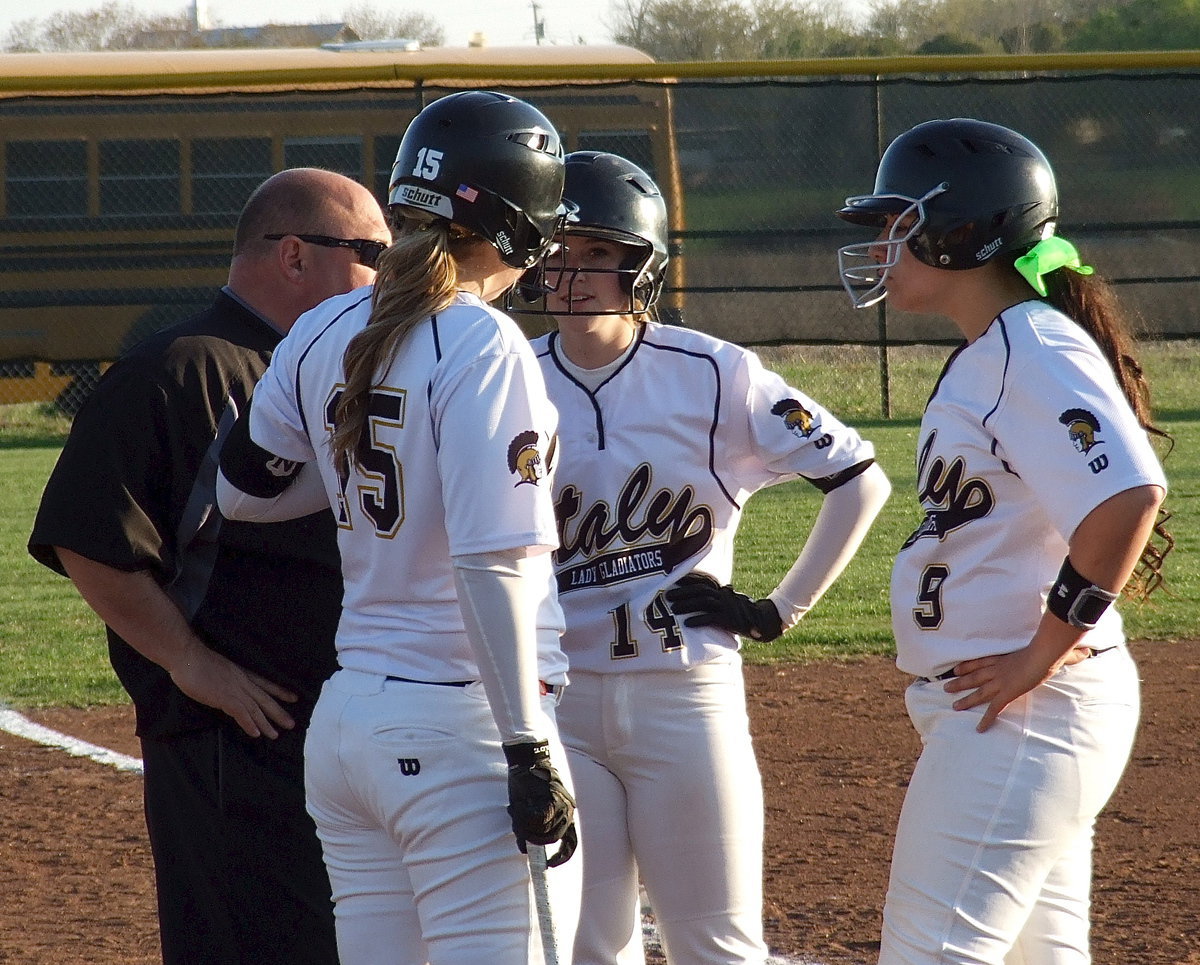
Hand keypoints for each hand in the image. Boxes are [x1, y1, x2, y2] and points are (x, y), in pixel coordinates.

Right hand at [168, 641, 297, 738]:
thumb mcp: (219, 668)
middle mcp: (242, 681)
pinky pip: (240, 713)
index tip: (294, 698)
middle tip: (291, 724)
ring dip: (266, 723)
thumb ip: (227, 678)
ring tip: (275, 735)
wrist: (187, 656)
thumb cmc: (197, 660)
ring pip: (255, 708)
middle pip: (265, 699)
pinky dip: (249, 724)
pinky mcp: (223, 697)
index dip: (280, 691)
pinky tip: (256, 734)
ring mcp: (234, 689)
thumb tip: (227, 687)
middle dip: (278, 712)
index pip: (265, 683)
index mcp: (241, 673)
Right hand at [503, 740, 577, 866]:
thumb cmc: (530, 783)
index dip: (560, 857)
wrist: (529, 760)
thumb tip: (525, 848)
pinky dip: (524, 817)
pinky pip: (536, 819)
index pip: (569, 842)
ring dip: (525, 827)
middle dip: (533, 839)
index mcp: (567, 812)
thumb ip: (535, 826)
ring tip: (517, 814)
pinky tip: (519, 807)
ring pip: (541, 830)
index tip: (549, 864)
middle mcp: (568, 810)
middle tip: (521, 832)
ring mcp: (561, 804)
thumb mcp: (535, 806)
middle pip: (551, 839)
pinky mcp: (551, 799)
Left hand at [664, 573, 783, 641]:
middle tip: (666, 595)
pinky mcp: (727, 619)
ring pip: (702, 602)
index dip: (688, 580)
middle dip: (682, 592)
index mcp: (721, 591)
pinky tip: (687, 624)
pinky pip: (710, 618)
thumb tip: (699, 598)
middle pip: (699, 590)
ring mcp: (725, 607)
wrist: (760, 621)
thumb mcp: (727, 601)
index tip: (674, 579)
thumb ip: (715, 598)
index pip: (703, 581)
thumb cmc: (740, 613)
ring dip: (686, 605)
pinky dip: (698, 620)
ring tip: (672, 608)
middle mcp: (722, 596)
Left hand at [943, 643, 1088, 732]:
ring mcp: (1000, 682)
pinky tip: (978, 728)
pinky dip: (985, 719)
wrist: (1043, 653)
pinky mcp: (1006, 693)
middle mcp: (998, 670)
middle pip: (974, 676)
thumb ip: (1060, 651)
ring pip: (978, 692)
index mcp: (1004, 658)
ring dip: (965, 699)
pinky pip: (993, 709)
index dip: (967, 665)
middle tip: (945, 687)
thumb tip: (1083, 651)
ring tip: (953, 705)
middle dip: (959, 682)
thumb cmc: (1047, 648)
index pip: (981, 661)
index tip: (955, 668)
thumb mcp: (1049, 648)